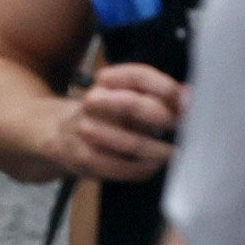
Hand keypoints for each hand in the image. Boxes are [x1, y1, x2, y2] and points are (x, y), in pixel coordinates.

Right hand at [57, 60, 183, 180]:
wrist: (54, 131)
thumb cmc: (104, 112)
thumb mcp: (124, 95)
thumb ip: (157, 95)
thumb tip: (191, 97)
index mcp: (109, 81)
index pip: (139, 75)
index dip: (167, 87)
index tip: (189, 101)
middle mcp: (95, 102)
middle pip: (135, 106)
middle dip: (166, 118)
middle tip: (188, 129)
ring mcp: (87, 131)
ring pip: (131, 143)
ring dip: (159, 151)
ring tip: (177, 153)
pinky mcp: (84, 158)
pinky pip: (120, 168)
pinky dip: (142, 169)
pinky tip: (154, 166)